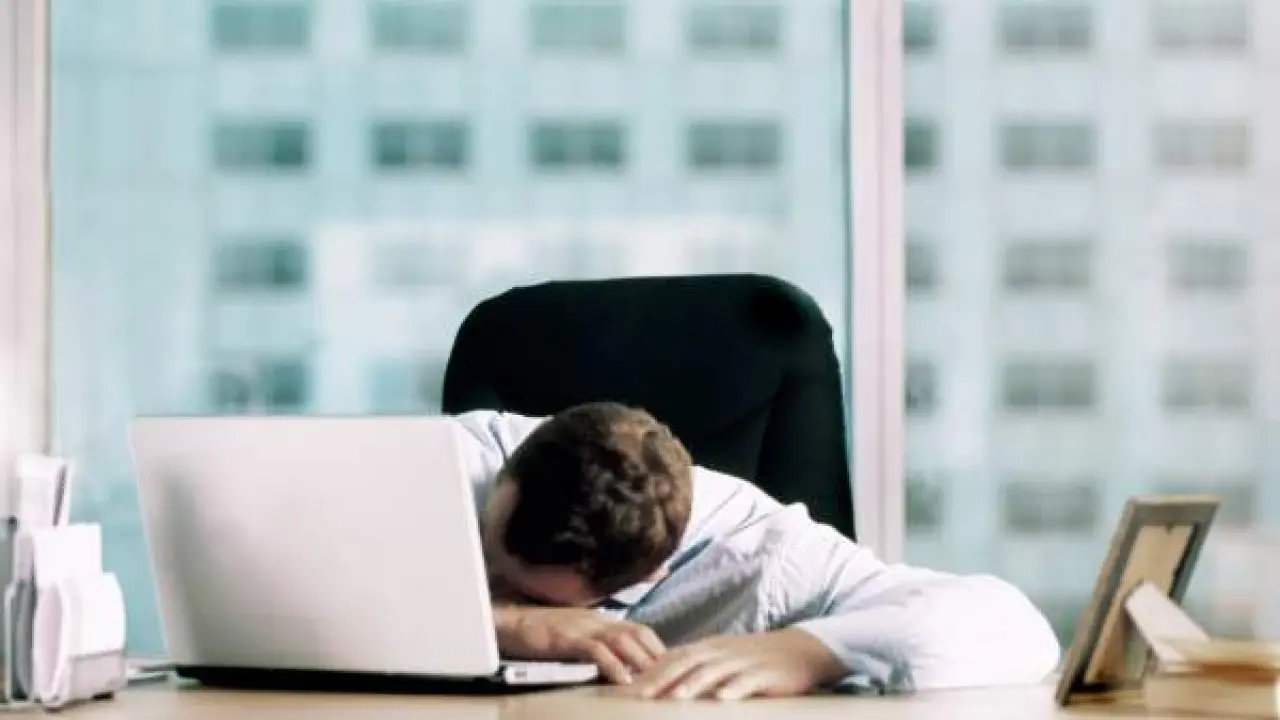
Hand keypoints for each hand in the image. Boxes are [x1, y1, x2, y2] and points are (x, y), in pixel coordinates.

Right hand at [493, 606, 665, 683]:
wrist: (507, 623)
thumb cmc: (539, 633)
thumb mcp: (574, 635)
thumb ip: (596, 644)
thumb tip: (617, 663)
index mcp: (600, 619)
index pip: (639, 630)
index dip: (658, 648)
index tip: (674, 668)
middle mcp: (596, 619)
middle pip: (638, 633)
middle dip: (658, 656)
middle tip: (674, 678)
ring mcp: (582, 627)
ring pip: (623, 640)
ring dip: (641, 662)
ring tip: (656, 682)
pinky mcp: (566, 638)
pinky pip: (596, 651)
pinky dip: (613, 665)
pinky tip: (624, 680)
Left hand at [619, 628, 845, 700]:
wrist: (798, 650)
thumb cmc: (755, 658)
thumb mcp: (722, 657)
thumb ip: (696, 666)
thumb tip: (664, 679)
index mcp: (709, 648)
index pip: (673, 658)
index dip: (650, 672)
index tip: (628, 687)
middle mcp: (721, 652)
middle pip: (687, 663)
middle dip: (663, 679)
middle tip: (642, 695)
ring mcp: (743, 662)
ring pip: (714, 672)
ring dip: (694, 684)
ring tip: (676, 697)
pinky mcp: (764, 675)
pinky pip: (747, 681)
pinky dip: (734, 688)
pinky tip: (723, 698)